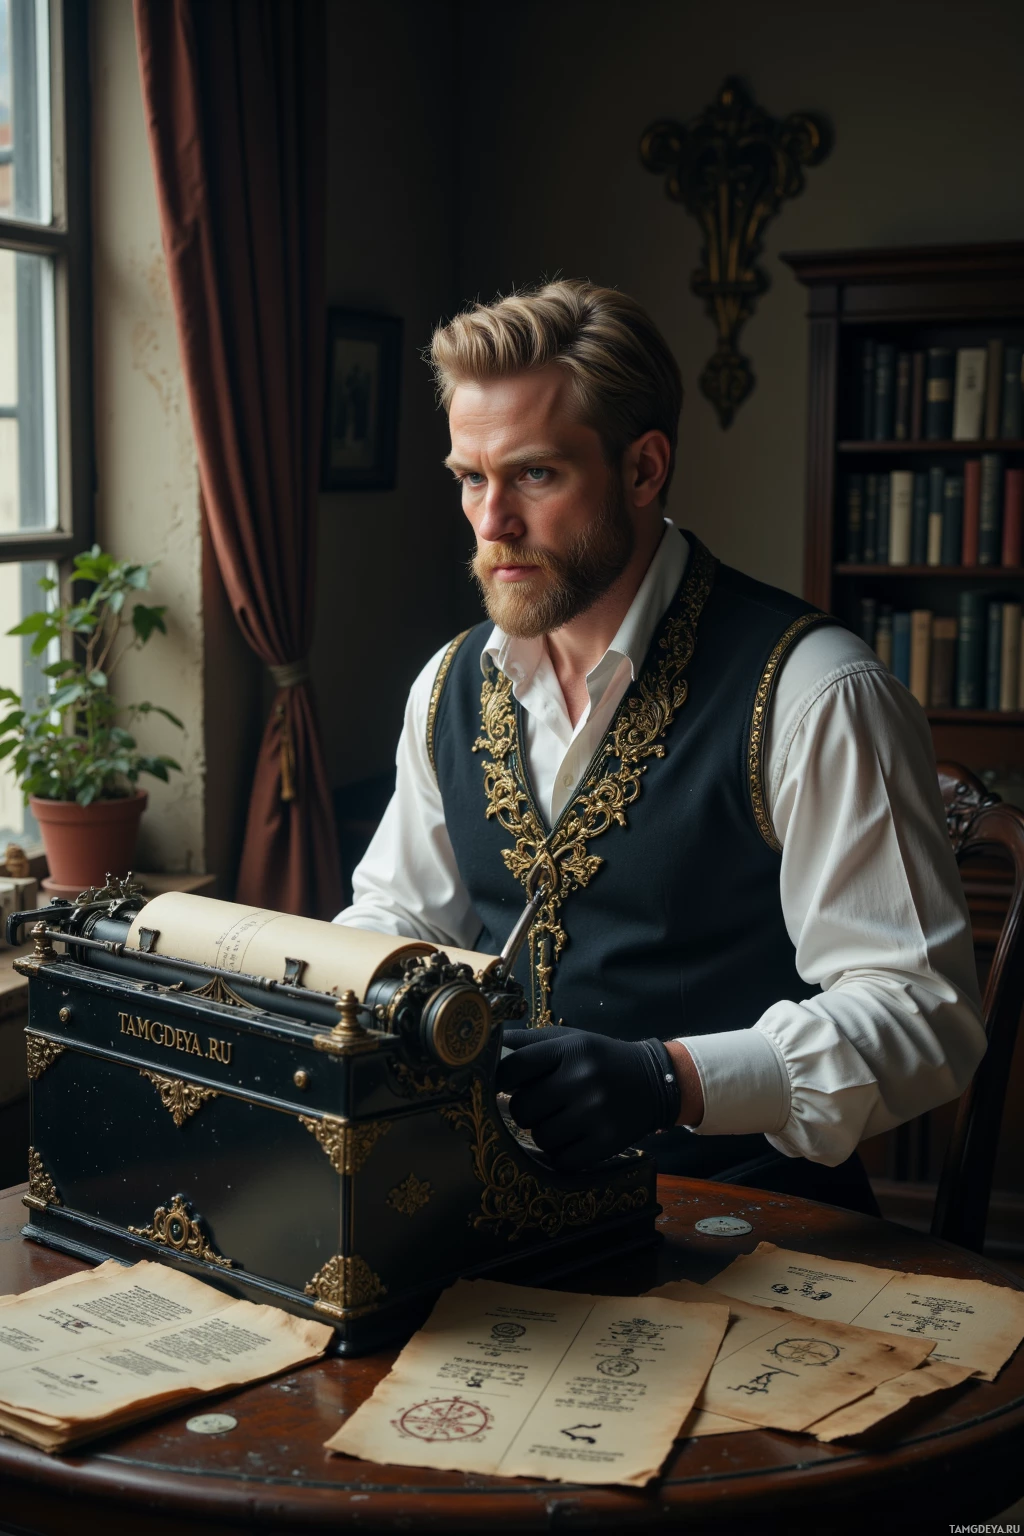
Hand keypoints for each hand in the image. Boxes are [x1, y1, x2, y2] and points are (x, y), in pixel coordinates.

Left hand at [497, 1026, 682, 1170]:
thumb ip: (528, 1042)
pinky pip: (562, 1159)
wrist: (655, 1081)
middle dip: (525, 1109)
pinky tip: (572, 1138)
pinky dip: (561, 1153)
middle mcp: (582, 1078)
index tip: (504, 1086)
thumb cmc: (599, 1059)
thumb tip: (484, 1045)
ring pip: (540, 1136)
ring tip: (560, 1120)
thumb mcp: (570, 1039)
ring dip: (544, 1132)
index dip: (500, 1081)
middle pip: (521, 1108)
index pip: (513, 1068)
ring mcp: (596, 1112)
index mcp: (569, 1049)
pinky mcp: (607, 1142)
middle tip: (540, 1105)